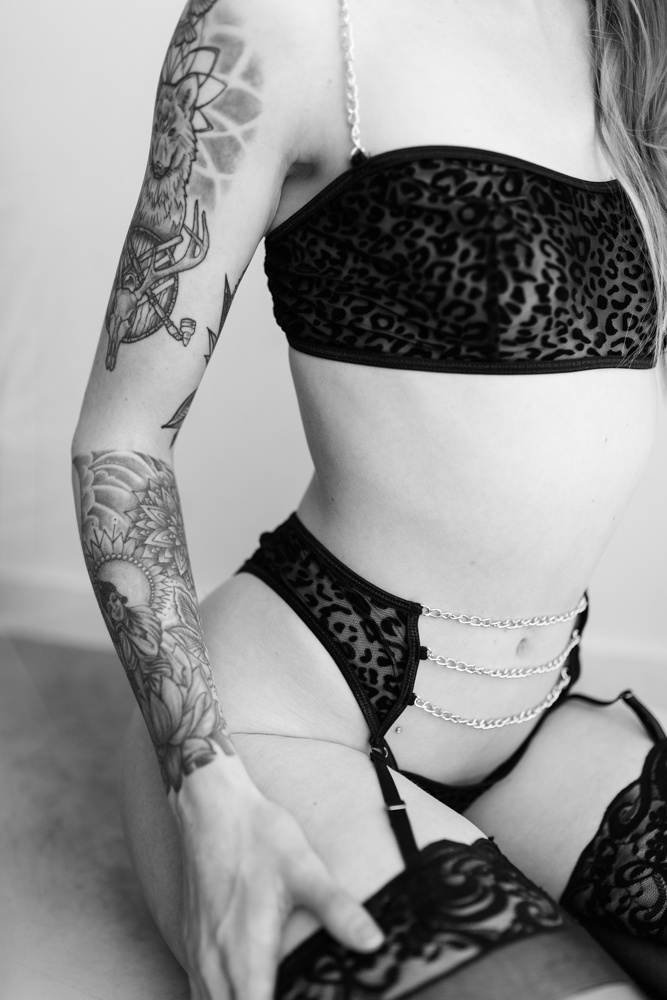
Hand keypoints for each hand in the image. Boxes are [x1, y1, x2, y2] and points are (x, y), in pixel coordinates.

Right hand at [174, 759, 384, 999]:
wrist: (213, 807)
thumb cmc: (258, 835)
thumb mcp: (304, 869)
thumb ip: (338, 910)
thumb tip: (373, 941)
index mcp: (246, 951)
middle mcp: (216, 960)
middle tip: (291, 995)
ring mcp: (198, 953)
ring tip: (266, 996)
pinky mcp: (190, 941)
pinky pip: (197, 990)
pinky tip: (234, 993)